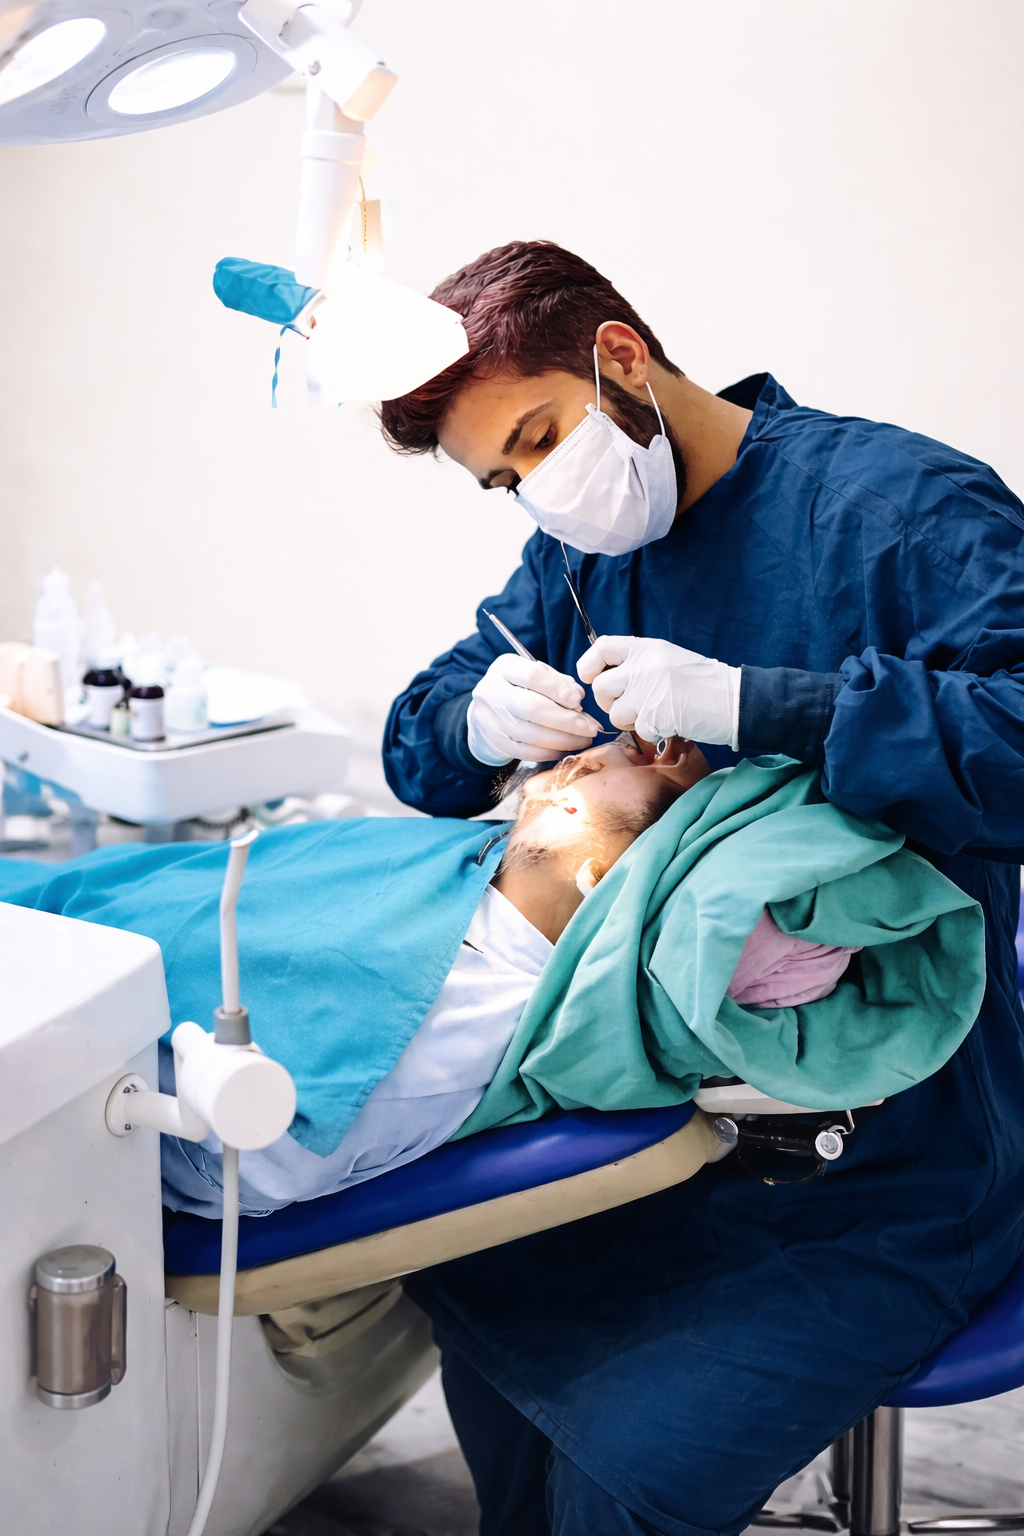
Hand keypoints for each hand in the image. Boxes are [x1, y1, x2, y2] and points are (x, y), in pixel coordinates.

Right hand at [467, 654, 601, 766]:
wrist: (484, 713)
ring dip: (564, 740)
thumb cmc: (517, 690)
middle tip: (590, 727)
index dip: (557, 688)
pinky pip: (526, 752)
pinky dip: (550, 752)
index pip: (532, 675)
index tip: (578, 700)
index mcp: (505, 668)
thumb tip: (578, 696)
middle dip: (567, 720)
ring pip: (532, 734)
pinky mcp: (496, 743)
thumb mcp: (534, 676)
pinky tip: (565, 749)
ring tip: (584, 740)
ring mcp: (492, 720)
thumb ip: (557, 681)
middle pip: (532, 708)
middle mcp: (493, 693)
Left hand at [577, 636, 740, 746]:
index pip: (601, 647)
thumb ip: (640, 664)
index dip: (589, 665)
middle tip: (630, 707)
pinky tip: (669, 725)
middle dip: (609, 701)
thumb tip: (609, 676)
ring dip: (630, 720)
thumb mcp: (668, 660)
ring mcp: (649, 691)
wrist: (735, 700)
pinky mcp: (655, 715)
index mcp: (647, 648)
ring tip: (655, 715)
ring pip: (614, 712)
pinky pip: (638, 731)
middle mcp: (644, 666)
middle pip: (601, 686)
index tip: (591, 678)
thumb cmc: (704, 683)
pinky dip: (652, 733)